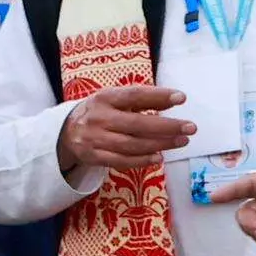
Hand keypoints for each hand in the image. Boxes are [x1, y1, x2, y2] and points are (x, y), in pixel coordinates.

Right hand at [56, 81, 194, 177]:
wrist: (65, 132)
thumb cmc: (99, 112)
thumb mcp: (114, 100)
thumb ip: (141, 100)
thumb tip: (174, 100)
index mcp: (104, 98)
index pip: (134, 95)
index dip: (158, 96)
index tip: (181, 98)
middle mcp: (99, 118)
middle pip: (137, 124)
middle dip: (167, 126)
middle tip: (190, 127)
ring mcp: (95, 139)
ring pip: (132, 144)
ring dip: (160, 144)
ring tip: (181, 141)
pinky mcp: (94, 157)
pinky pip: (122, 161)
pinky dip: (142, 160)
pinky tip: (159, 157)